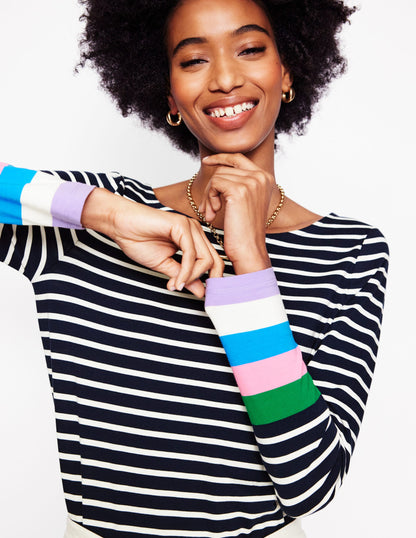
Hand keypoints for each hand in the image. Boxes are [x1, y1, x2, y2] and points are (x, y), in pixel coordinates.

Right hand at [82, 188, 223, 296]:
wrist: (119, 224)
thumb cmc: (138, 240)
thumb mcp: (165, 265)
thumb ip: (183, 276)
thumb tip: (201, 292)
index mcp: (193, 239)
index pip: (213, 261)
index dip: (210, 280)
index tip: (201, 295)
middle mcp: (195, 231)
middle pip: (213, 261)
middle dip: (205, 281)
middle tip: (195, 294)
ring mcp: (190, 227)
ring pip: (205, 259)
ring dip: (192, 277)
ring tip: (176, 285)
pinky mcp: (181, 226)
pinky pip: (191, 254)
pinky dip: (185, 272)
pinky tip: (175, 281)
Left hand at [199, 153, 273, 273]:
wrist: (249, 250)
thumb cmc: (245, 231)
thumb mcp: (246, 202)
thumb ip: (238, 183)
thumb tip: (218, 167)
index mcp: (265, 178)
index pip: (238, 158)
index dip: (221, 158)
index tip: (207, 161)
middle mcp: (261, 176)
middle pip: (224, 169)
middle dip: (211, 188)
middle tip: (208, 208)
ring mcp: (251, 182)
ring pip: (217, 177)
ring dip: (209, 196)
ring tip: (211, 214)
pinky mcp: (239, 190)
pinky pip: (214, 184)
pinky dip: (209, 199)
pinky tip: (214, 214)